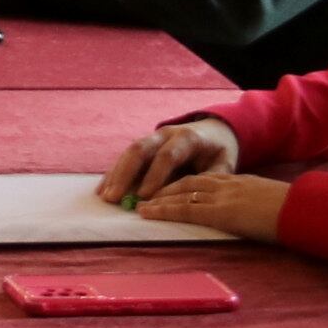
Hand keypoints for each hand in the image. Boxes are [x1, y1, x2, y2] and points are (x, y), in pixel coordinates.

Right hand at [98, 115, 242, 205]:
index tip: (144, 196)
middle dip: (125, 174)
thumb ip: (211, 179)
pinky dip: (114, 173)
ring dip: (115, 175)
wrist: (213, 131)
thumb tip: (192, 197)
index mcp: (187, 138)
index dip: (155, 175)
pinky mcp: (144, 145)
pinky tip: (103, 189)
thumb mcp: (224, 163)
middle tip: (114, 197)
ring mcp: (152, 138)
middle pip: (140, 149)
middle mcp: (165, 134)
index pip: (167, 156)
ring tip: (104, 196)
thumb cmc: (218, 152)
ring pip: (128, 152)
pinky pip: (125, 157)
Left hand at [127, 170, 287, 241]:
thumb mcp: (275, 207)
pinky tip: (149, 213)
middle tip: (144, 194)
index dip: (184, 184)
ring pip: (182, 192)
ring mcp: (224, 197)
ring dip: (158, 198)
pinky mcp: (222, 212)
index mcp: (241, 183)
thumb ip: (260, 209)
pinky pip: (186, 208)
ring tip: (140, 205)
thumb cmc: (300, 214)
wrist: (309, 212)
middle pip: (189, 181)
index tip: (168, 189)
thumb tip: (258, 219)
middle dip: (164, 187)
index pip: (206, 179)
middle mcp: (229, 185)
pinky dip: (164, 210)